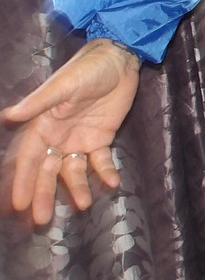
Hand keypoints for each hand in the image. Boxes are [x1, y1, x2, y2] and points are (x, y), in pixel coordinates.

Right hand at [2, 39, 140, 224]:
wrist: (119, 59)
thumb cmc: (87, 69)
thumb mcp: (63, 85)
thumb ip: (39, 103)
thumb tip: (8, 116)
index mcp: (43, 125)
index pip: (29, 159)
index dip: (23, 181)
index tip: (19, 205)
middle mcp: (58, 136)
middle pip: (48, 171)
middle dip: (44, 194)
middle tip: (42, 220)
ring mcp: (80, 139)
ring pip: (73, 170)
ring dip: (77, 188)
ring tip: (84, 204)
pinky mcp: (102, 137)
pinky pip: (101, 160)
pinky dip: (105, 172)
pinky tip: (112, 183)